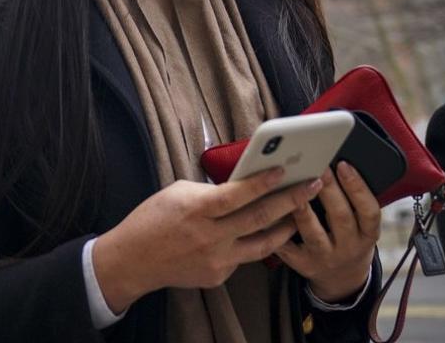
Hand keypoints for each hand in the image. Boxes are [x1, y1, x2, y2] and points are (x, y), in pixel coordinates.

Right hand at [92, 168, 323, 312]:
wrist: (133, 260)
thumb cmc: (153, 218)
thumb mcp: (178, 192)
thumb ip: (211, 190)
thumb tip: (242, 184)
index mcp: (197, 209)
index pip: (237, 194)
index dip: (263, 182)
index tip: (285, 169)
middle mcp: (209, 237)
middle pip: (259, 218)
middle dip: (291, 199)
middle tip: (312, 184)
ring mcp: (216, 260)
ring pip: (262, 244)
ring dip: (286, 226)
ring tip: (302, 211)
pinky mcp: (218, 276)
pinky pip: (244, 256)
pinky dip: (255, 242)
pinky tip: (268, 231)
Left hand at [274, 162, 379, 302]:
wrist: (341, 278)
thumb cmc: (347, 236)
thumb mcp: (360, 224)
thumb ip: (351, 200)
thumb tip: (331, 162)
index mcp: (367, 234)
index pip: (369, 210)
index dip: (358, 187)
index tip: (343, 164)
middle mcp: (349, 247)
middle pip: (340, 218)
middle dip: (329, 190)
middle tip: (316, 166)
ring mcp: (325, 258)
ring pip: (313, 234)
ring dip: (303, 211)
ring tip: (293, 188)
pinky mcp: (303, 265)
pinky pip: (289, 247)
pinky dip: (278, 230)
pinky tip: (270, 212)